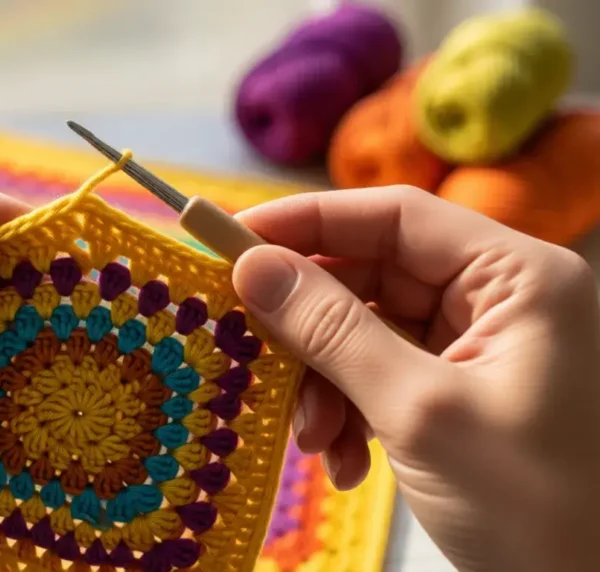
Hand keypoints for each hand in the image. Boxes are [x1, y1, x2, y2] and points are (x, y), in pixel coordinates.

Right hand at [231, 185, 599, 571]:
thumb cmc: (532, 505)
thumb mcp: (419, 411)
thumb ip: (332, 331)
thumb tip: (253, 267)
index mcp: (518, 278)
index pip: (395, 217)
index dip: (307, 221)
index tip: (228, 239)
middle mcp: (499, 299)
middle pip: (373, 275)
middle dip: (311, 327)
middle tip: (253, 354)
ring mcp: (480, 346)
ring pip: (366, 330)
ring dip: (325, 382)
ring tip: (315, 439)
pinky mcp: (459, 389)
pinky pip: (380, 374)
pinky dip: (350, 411)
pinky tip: (347, 460)